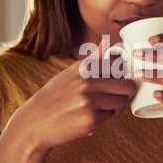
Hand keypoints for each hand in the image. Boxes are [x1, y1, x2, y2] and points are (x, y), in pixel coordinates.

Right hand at [12, 38, 136, 152]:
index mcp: (84, 67)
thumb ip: (93, 60)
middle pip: (127, 86)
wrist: (35, 122)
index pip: (119, 66)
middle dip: (125, 93)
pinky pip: (110, 116)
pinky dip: (104, 118)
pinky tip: (89, 116)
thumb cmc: (55, 96)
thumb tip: (108, 40)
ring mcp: (90, 101)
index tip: (117, 79)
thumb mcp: (71, 73)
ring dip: (115, 106)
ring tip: (99, 107)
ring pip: (121, 103)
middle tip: (115, 96)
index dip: (122, 74)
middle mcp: (87, 81)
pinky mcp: (91, 120)